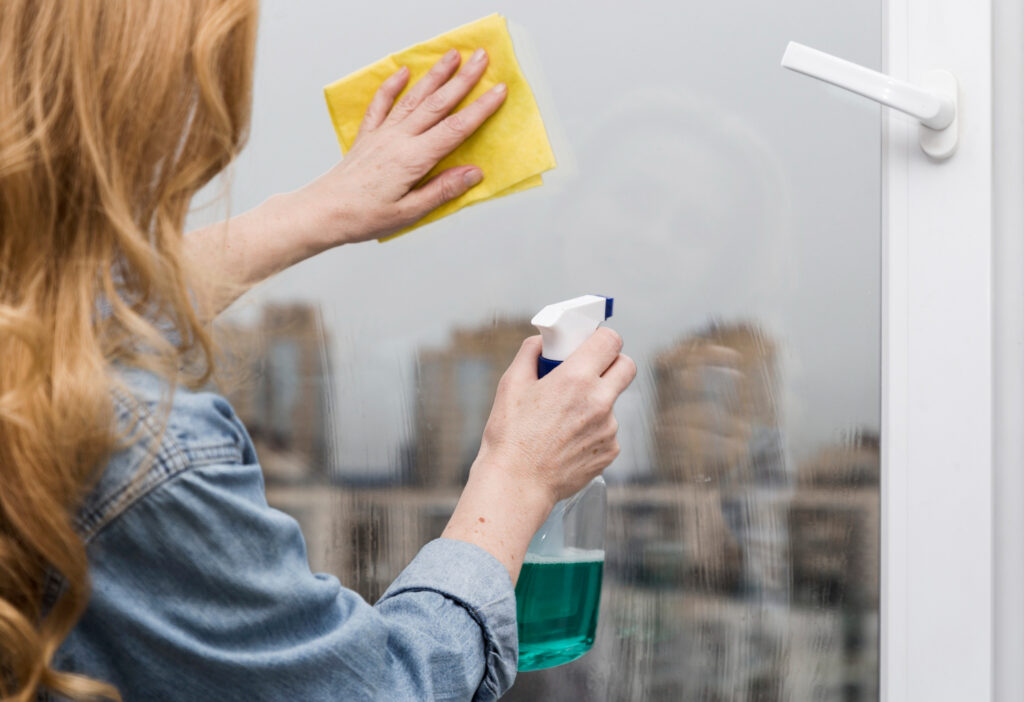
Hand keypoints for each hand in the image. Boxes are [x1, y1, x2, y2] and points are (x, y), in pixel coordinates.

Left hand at [304, 47, 506, 244]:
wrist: (323, 212)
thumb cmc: (363, 217)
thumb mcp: (409, 212)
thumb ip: (442, 190)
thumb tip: (473, 173)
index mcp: (412, 159)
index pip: (455, 129)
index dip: (480, 109)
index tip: (498, 91)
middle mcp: (398, 139)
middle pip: (438, 104)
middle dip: (463, 80)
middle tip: (481, 59)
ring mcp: (382, 134)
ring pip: (414, 98)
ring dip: (435, 75)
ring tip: (452, 56)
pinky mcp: (367, 136)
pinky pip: (381, 104)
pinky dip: (392, 85)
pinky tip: (403, 71)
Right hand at [478, 330, 636, 503]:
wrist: (517, 484)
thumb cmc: (510, 437)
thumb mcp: (511, 384)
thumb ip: (530, 354)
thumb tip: (542, 343)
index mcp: (576, 378)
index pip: (611, 341)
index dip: (602, 338)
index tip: (591, 344)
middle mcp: (599, 401)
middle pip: (627, 367)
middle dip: (612, 363)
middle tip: (589, 371)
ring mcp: (609, 429)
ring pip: (613, 402)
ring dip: (596, 402)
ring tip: (563, 419)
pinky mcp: (610, 452)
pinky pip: (608, 431)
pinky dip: (593, 430)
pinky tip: (567, 440)